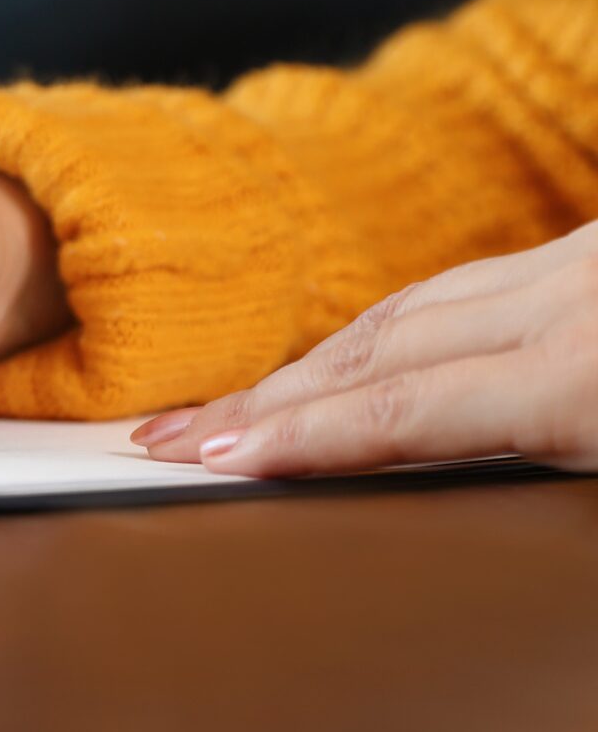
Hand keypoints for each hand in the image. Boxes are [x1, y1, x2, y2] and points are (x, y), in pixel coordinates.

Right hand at [133, 224, 597, 475]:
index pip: (400, 412)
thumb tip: (426, 482)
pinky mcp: (597, 249)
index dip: (297, 440)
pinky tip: (356, 348)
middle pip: (377, 350)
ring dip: (312, 360)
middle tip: (175, 434)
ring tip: (240, 403)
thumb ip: (546, 470)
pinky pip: (467, 282)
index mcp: (584, 378)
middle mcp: (569, 302)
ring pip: (408, 307)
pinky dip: (390, 321)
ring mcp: (581, 264)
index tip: (212, 461)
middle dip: (265, 398)